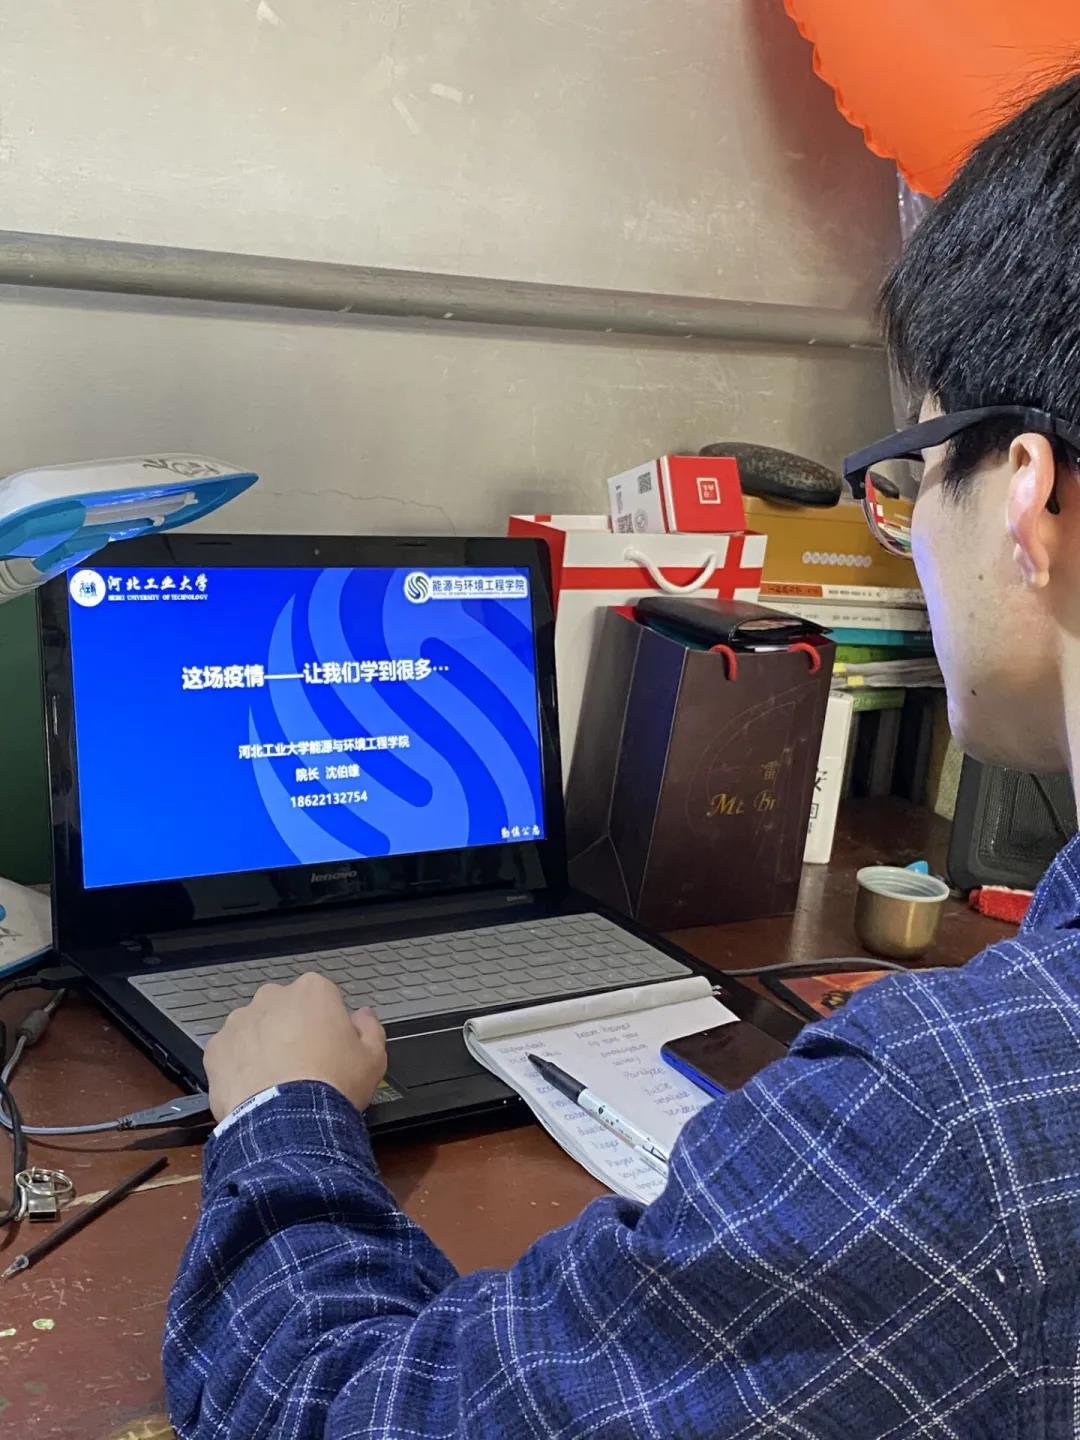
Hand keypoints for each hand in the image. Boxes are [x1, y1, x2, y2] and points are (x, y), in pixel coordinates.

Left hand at [204, 972, 386, 1122]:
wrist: (289, 1121)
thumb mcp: (373, 1058)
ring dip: (263, 1047)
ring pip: (254, 1029)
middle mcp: (273, 997)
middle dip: (291, 1030)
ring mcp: (240, 1021)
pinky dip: (239, 1067)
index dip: (326, 1024)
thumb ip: (370, 1028)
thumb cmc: (330, 1086)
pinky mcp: (217, 1047)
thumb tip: (364, 1018)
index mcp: (312, 991)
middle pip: (284, 1009)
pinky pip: (230, 1053)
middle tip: (303, 1064)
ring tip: (278, 1081)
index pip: (321, 998)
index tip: (329, 1045)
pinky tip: (256, 1089)